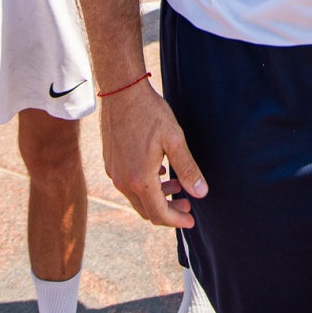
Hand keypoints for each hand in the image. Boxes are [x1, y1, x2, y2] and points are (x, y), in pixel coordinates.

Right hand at [98, 80, 207, 228]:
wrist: (121, 92)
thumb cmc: (149, 113)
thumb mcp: (174, 140)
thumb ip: (187, 169)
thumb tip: (201, 193)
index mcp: (139, 180)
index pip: (159, 214)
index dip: (177, 221)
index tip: (191, 221)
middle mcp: (123, 181)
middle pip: (146, 210)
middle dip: (168, 211)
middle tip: (187, 206)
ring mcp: (114, 172)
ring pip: (137, 197)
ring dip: (157, 197)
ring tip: (177, 187)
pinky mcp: (110, 162)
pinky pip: (128, 184)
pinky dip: (145, 185)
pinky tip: (159, 172)